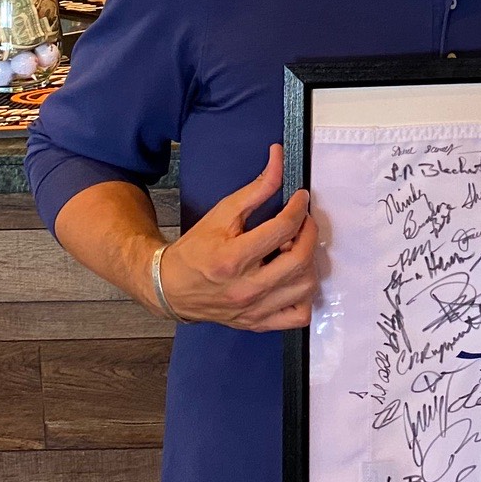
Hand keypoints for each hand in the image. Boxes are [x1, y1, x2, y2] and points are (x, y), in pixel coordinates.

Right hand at [156, 145, 318, 330]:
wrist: (171, 288)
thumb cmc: (196, 249)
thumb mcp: (222, 213)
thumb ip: (256, 188)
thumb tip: (280, 157)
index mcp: (233, 258)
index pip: (283, 229)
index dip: (298, 208)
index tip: (301, 198)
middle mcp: (247, 288)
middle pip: (300, 260)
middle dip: (309, 233)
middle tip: (303, 221)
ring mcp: (255, 310)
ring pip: (305, 288)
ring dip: (309, 263)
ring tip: (295, 249)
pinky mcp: (258, 323)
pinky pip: (299, 317)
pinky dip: (305, 297)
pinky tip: (293, 279)